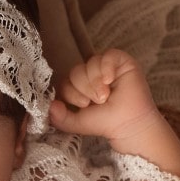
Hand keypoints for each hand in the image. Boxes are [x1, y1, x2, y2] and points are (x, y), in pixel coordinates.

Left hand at [47, 49, 169, 150]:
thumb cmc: (106, 123)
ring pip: (90, 63)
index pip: (65, 81)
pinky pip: (108, 55)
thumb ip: (60, 118)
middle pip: (76, 71)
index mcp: (80, 87)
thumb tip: (50, 106)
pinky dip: (106, 67)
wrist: (129, 125)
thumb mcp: (78, 124)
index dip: (71, 93)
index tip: (84, 105)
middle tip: (99, 100)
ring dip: (96, 81)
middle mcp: (92, 75)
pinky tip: (110, 80)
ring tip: (106, 95)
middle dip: (85, 88)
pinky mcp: (122, 61)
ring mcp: (106, 67)